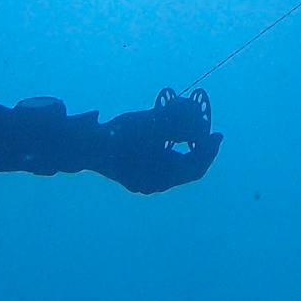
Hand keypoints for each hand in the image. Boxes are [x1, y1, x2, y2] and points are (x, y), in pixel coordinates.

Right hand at [91, 92, 221, 193]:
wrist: (83, 145)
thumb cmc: (120, 135)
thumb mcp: (153, 123)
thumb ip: (177, 120)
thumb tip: (196, 116)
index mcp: (160, 178)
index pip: (194, 167)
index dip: (208, 150)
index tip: (218, 134)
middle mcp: (152, 184)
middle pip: (185, 170)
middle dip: (198, 150)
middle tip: (210, 134)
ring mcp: (140, 181)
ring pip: (171, 168)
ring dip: (182, 151)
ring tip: (190, 133)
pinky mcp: (131, 174)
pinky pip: (158, 166)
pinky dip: (167, 153)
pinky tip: (166, 139)